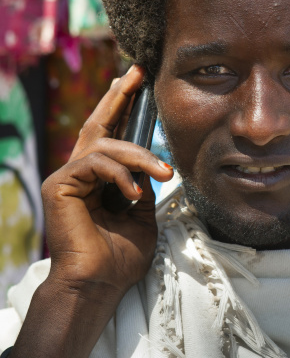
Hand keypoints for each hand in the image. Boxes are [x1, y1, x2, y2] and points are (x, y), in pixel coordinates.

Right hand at [41, 64, 172, 309]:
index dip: (124, 110)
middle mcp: (79, 174)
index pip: (111, 137)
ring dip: (140, 156)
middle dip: (120, 97)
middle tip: (137, 73)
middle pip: (98, 125)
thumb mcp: (141, 218)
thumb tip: (153, 170)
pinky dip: (121, 175)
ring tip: (163, 173)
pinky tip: (135, 193)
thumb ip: (142, 190)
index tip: (140, 85)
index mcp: (98, 180)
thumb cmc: (119, 259)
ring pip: (105, 146)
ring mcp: (67, 178)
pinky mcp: (60, 185)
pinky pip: (95, 164)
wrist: (99, 284)